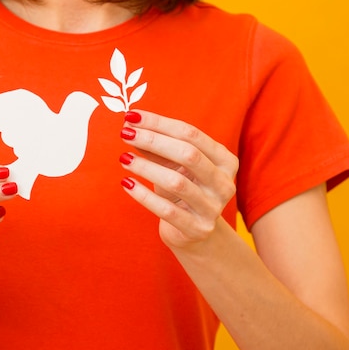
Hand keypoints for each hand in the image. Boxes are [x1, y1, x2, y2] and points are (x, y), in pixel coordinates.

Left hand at [119, 111, 237, 250]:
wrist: (194, 233)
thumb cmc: (183, 190)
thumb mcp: (173, 166)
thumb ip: (156, 147)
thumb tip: (130, 125)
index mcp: (224, 160)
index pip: (191, 134)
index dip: (159, 123)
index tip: (132, 116)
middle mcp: (224, 183)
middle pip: (188, 154)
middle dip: (153, 140)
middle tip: (125, 134)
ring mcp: (212, 208)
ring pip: (176, 182)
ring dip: (146, 167)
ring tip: (123, 158)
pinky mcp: (197, 229)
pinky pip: (166, 210)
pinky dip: (143, 195)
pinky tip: (127, 183)